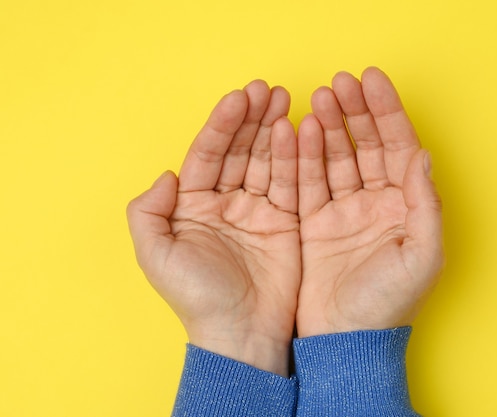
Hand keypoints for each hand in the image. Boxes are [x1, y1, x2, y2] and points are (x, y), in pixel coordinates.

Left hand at [127, 81, 299, 375]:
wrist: (241, 332)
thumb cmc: (196, 297)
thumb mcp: (155, 255)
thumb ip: (148, 212)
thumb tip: (166, 175)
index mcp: (193, 206)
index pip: (208, 154)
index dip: (222, 125)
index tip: (238, 98)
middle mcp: (225, 203)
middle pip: (239, 149)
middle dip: (252, 118)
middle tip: (267, 89)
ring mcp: (257, 210)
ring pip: (266, 160)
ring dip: (275, 129)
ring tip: (286, 99)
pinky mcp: (286, 221)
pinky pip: (291, 182)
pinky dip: (295, 157)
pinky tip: (299, 131)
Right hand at [296, 67, 442, 336]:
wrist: (345, 340)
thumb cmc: (388, 305)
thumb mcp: (421, 256)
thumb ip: (425, 204)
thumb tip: (423, 156)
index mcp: (405, 207)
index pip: (398, 147)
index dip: (387, 112)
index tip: (371, 80)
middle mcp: (376, 203)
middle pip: (366, 145)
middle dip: (355, 112)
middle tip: (339, 83)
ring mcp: (344, 211)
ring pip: (336, 157)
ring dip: (327, 127)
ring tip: (318, 99)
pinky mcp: (314, 223)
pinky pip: (308, 181)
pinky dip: (303, 157)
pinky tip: (298, 132)